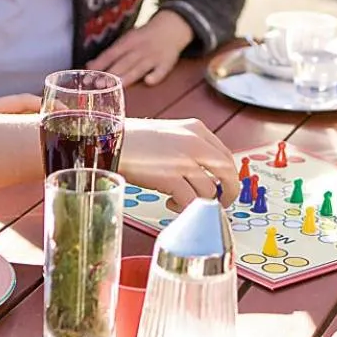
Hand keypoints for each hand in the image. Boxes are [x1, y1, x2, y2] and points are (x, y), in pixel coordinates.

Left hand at [88, 12, 193, 86]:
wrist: (171, 28)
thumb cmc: (144, 37)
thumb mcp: (126, 40)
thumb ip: (110, 54)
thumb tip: (90, 65)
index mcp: (128, 42)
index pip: (110, 54)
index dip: (99, 65)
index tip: (87, 77)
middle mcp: (140, 49)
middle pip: (124, 62)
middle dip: (111, 73)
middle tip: (98, 85)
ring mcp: (154, 56)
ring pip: (139, 67)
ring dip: (128, 77)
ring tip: (116, 86)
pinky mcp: (167, 63)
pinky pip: (162, 70)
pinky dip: (156, 76)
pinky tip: (149, 81)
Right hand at [121, 117, 235, 205]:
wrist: (108, 140)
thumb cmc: (133, 139)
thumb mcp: (169, 134)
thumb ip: (190, 148)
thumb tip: (205, 174)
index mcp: (196, 129)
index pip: (226, 155)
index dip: (228, 176)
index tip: (224, 187)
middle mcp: (195, 142)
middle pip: (227, 172)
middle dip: (228, 192)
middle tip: (222, 203)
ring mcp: (184, 159)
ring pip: (209, 191)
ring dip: (199, 202)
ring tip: (180, 202)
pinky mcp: (171, 177)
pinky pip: (191, 201)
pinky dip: (185, 208)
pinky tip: (172, 204)